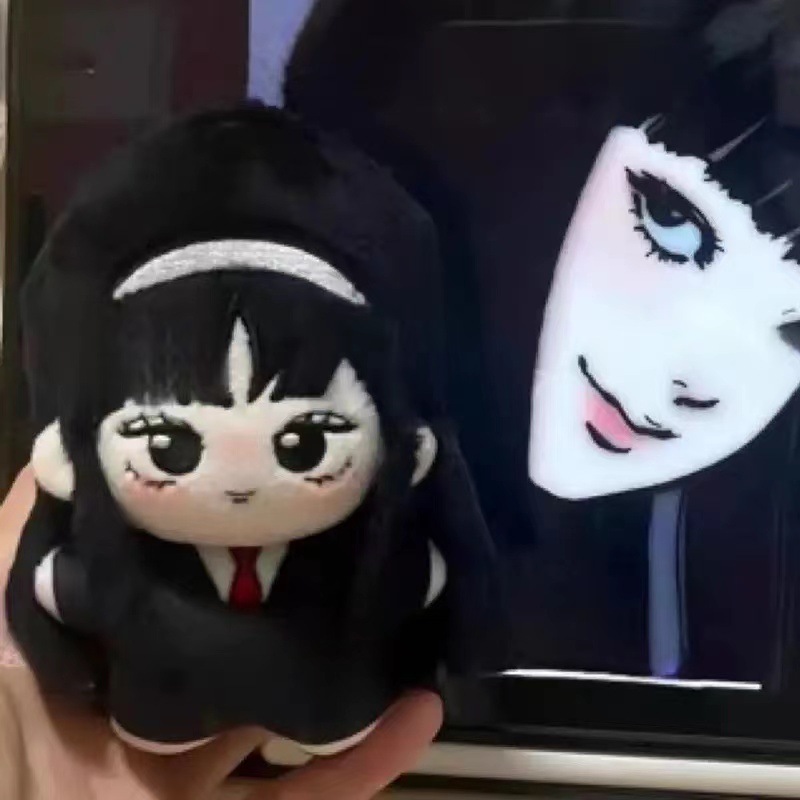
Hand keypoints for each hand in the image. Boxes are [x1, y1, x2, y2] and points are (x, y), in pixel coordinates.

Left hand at [0, 468, 442, 798]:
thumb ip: (18, 536)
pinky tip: (420, 714)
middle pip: (238, 646)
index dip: (221, 540)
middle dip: (295, 599)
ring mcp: (186, 775)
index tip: (273, 487)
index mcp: (97, 656)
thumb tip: (72, 441)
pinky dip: (367, 765)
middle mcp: (147, 710)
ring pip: (286, 719)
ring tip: (406, 617)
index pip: (174, 585)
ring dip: (349, 678)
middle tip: (357, 540)